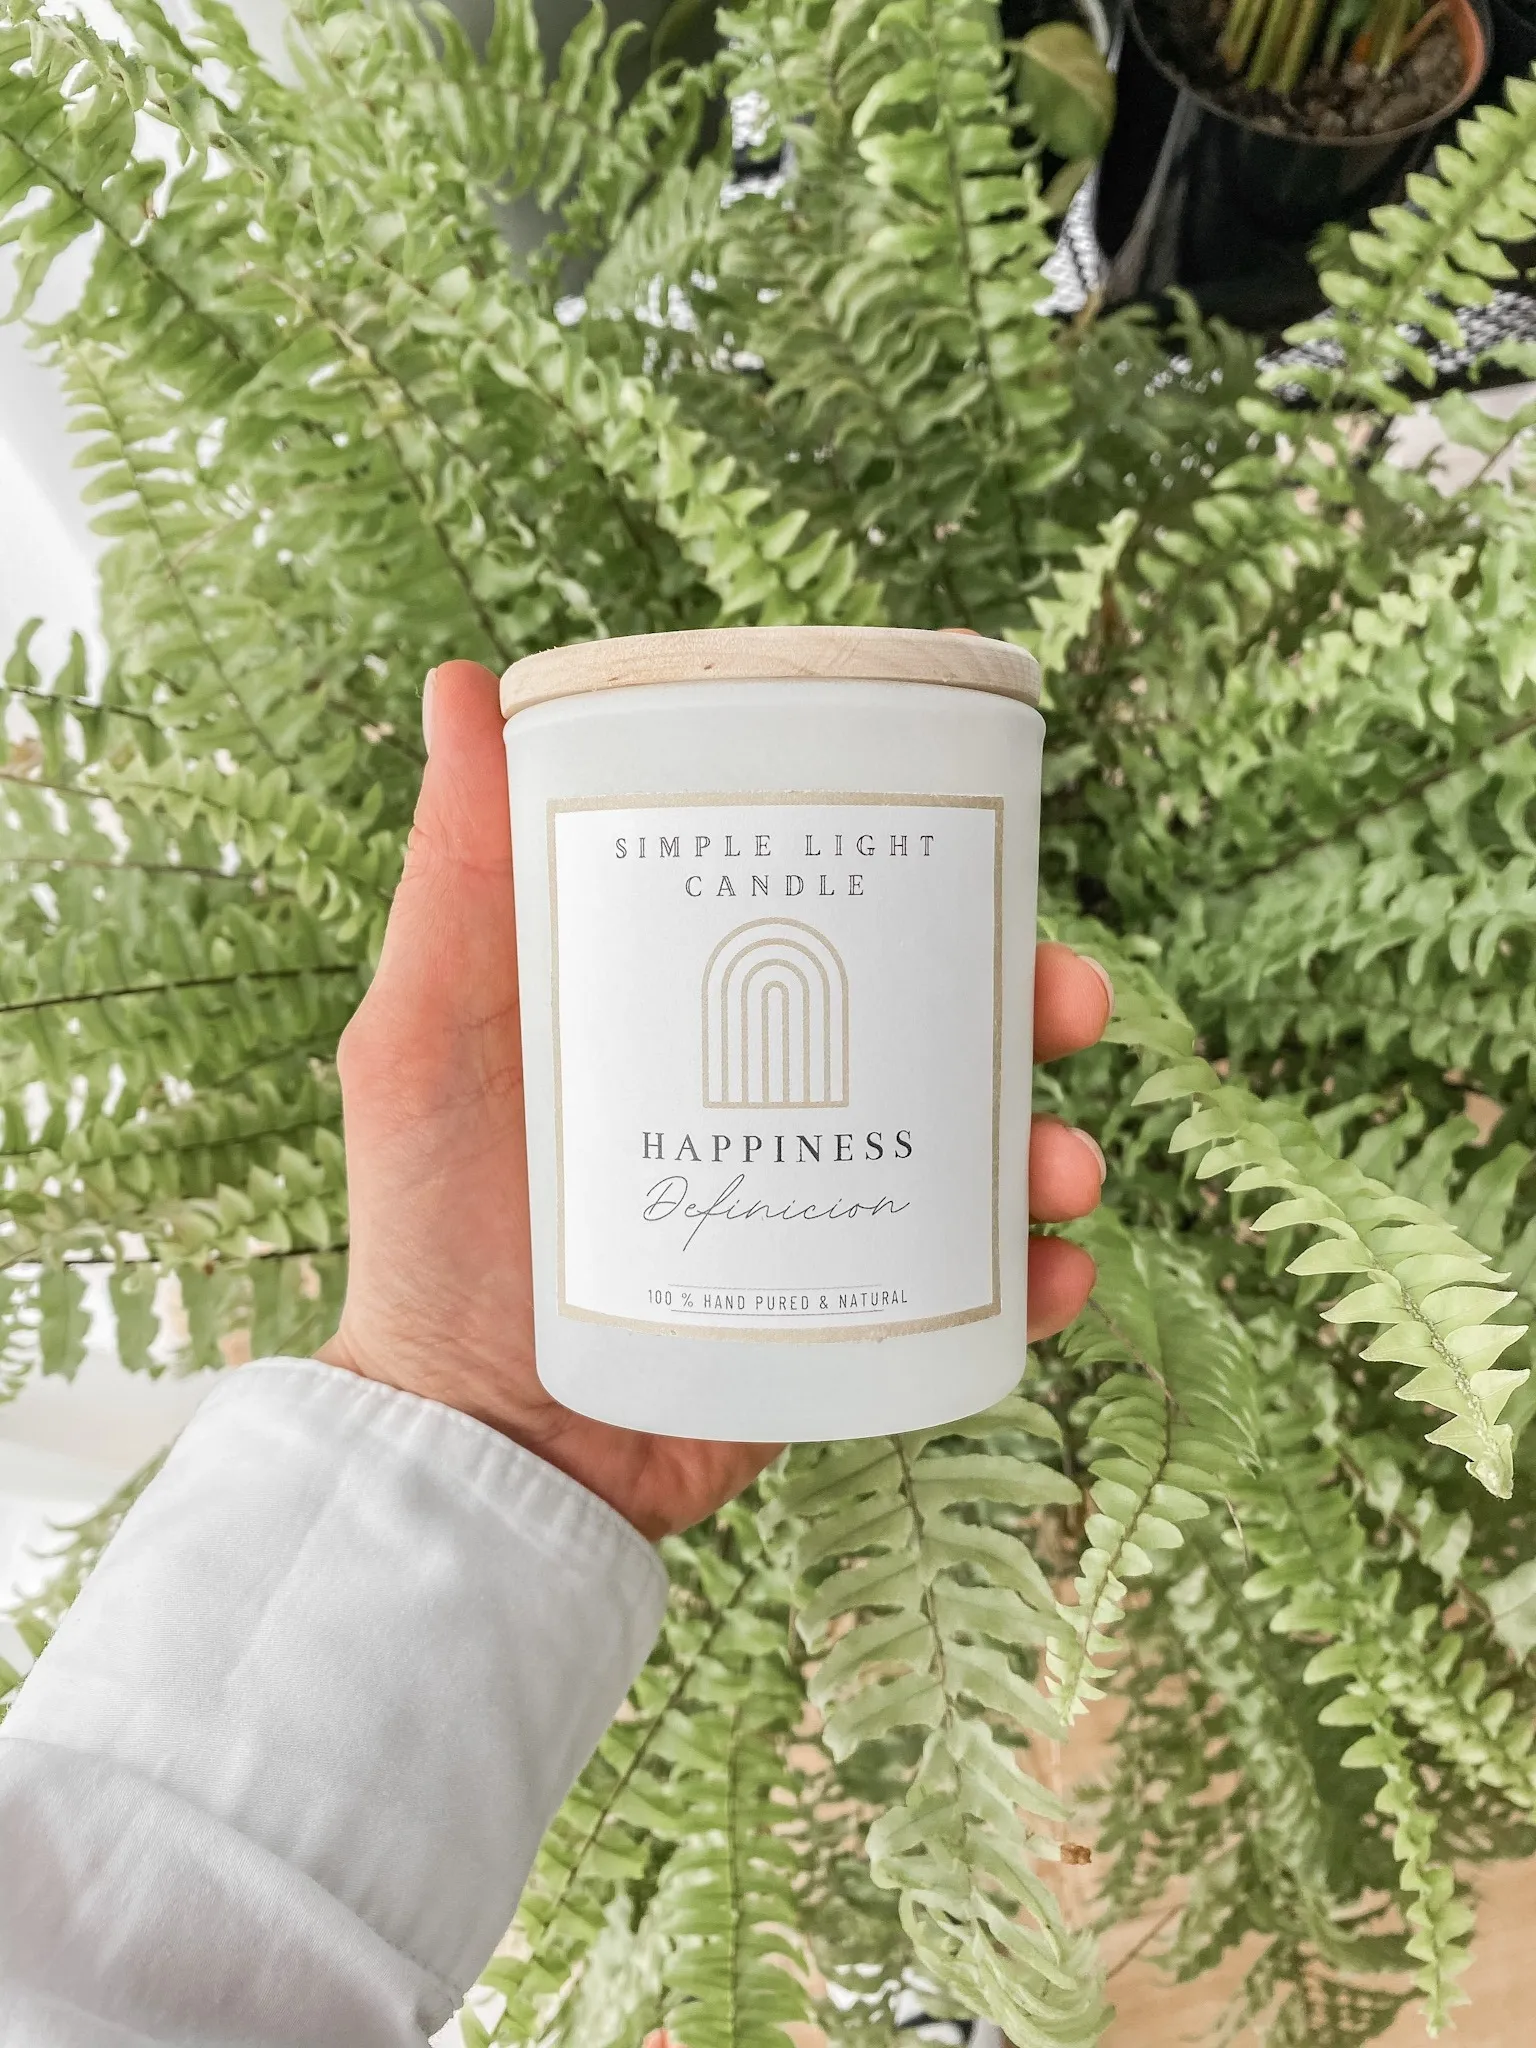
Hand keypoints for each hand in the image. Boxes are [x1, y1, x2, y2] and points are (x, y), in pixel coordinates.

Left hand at [318, 661, 1111, 1539]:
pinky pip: (969, 1290)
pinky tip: (1048, 1272)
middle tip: (1068, 1002)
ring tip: (1062, 1165)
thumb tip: (460, 689)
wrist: (478, 1447)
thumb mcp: (429, 1033)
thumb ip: (457, 882)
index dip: (925, 884)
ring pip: (978, 1152)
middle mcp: (778, 1100)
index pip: (836, 923)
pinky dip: (1029, 1277)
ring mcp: (819, 1210)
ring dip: (1051, 1140)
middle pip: (936, 1028)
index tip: (982, 853)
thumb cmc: (433, 1229)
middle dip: (1028, 1005)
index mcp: (700, 1015)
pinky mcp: (846, 1317)